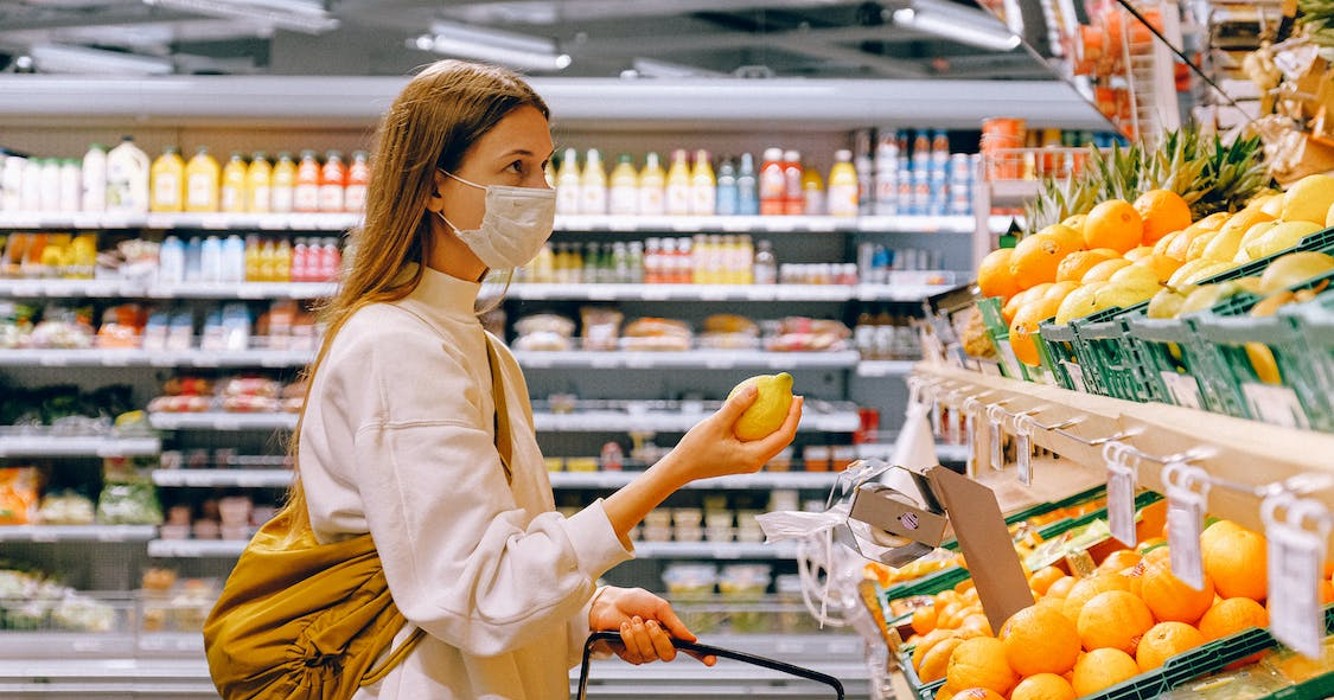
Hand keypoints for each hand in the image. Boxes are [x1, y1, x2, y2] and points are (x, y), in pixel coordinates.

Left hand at [588, 586, 714, 666]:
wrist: (610, 603)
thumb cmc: (635, 602)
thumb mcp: (659, 607)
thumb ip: (675, 624)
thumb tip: (692, 638)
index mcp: (671, 633)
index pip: (690, 648)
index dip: (702, 656)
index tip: (712, 660)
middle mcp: (660, 645)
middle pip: (669, 654)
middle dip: (658, 638)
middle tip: (649, 622)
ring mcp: (646, 652)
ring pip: (651, 654)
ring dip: (641, 635)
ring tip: (634, 620)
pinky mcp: (630, 655)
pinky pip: (635, 654)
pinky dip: (630, 638)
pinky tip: (625, 627)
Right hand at [667, 386, 803, 483]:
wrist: (681, 468)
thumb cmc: (696, 448)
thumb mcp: (716, 424)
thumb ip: (736, 406)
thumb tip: (756, 388)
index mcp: (754, 457)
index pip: (783, 435)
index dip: (794, 416)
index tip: (797, 397)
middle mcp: (756, 462)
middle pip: (783, 439)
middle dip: (791, 418)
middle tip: (793, 396)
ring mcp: (750, 461)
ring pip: (773, 441)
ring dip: (780, 421)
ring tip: (782, 401)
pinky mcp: (743, 458)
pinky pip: (760, 440)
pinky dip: (765, 425)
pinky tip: (761, 410)